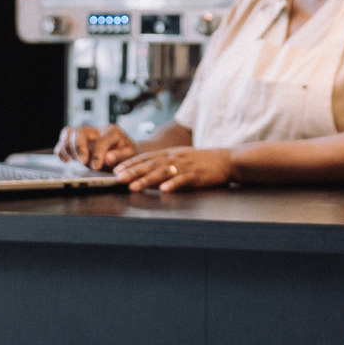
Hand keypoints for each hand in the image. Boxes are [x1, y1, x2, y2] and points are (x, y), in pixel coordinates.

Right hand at [55, 123, 135, 169]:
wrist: (124, 151)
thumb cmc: (126, 153)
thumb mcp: (129, 155)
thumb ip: (119, 156)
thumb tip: (108, 158)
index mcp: (112, 131)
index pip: (101, 140)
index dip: (97, 154)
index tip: (96, 167)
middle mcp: (96, 130)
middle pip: (80, 132)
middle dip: (79, 148)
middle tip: (84, 162)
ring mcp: (85, 134)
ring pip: (68, 132)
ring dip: (69, 149)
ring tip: (77, 161)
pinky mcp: (77, 141)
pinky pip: (63, 139)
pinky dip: (61, 150)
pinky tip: (67, 160)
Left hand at [112, 145, 233, 192]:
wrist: (226, 160)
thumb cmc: (202, 161)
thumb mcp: (181, 158)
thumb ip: (165, 163)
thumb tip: (145, 172)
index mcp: (171, 153)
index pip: (147, 157)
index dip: (131, 163)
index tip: (117, 170)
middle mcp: (176, 158)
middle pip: (151, 164)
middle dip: (133, 171)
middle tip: (119, 178)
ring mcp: (186, 166)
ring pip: (163, 172)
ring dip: (147, 180)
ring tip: (134, 186)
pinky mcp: (197, 175)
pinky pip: (183, 180)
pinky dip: (173, 185)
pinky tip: (164, 190)